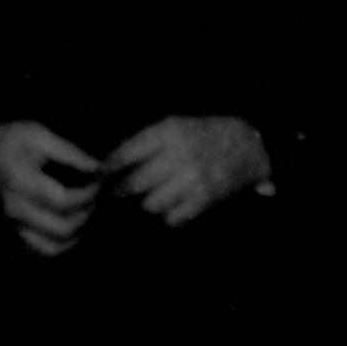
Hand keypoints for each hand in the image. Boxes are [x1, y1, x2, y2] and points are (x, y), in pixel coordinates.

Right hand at [0, 116, 103, 256]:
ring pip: (52, 247)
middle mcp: (14, 209)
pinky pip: (40, 252)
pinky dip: (60, 245)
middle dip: (86, 213)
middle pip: (61, 228)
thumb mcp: (38, 135)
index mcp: (19, 182)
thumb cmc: (10, 140)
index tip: (98, 181)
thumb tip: (97, 169)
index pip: (62, 201)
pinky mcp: (12, 231)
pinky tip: (70, 227)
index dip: (87, 194)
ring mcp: (11, 224)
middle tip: (94, 196)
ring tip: (84, 212)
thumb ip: (70, 152)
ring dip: (76, 234)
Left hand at [105, 116, 271, 228]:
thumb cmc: (202, 136)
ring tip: (151, 196)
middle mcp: (180, 155)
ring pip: (150, 204)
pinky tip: (171, 205)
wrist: (248, 146)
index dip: (107, 169)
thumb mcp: (174, 127)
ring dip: (146, 203)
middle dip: (120, 191)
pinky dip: (167, 215)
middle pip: (133, 184)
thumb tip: (108, 167)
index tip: (98, 176)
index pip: (125, 154)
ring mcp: (193, 179)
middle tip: (116, 193)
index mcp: (168, 132)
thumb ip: (143, 144)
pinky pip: (171, 218)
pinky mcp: (204, 200)